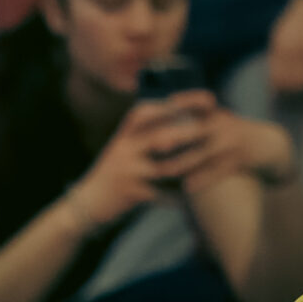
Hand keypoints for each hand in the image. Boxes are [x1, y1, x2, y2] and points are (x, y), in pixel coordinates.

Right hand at [69, 92, 223, 229]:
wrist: (89, 202)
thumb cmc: (116, 170)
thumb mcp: (126, 144)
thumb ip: (150, 129)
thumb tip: (183, 111)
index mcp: (126, 131)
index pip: (154, 110)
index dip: (183, 103)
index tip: (209, 100)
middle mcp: (124, 146)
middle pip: (161, 136)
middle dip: (189, 133)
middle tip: (213, 131)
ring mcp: (127, 170)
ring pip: (164, 167)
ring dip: (189, 166)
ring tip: (209, 163)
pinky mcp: (130, 192)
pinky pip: (161, 193)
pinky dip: (177, 196)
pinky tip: (192, 195)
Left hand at [164, 105, 298, 199]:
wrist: (270, 146)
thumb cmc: (234, 134)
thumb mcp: (221, 120)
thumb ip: (198, 119)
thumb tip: (165, 120)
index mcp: (218, 113)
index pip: (200, 102)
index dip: (185, 100)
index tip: (168, 103)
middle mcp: (225, 125)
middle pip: (197, 130)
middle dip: (176, 136)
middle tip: (154, 143)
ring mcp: (233, 143)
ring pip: (204, 155)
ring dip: (183, 163)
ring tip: (163, 171)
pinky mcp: (240, 161)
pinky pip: (218, 171)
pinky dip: (202, 179)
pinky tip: (187, 187)